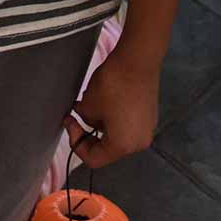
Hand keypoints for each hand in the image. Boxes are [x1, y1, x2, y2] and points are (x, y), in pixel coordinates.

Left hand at [63, 45, 159, 169]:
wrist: (137, 61)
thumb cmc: (113, 85)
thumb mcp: (89, 104)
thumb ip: (83, 119)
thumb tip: (85, 118)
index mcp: (123, 146)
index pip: (94, 159)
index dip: (76, 143)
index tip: (70, 123)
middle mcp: (138, 143)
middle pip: (107, 149)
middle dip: (88, 133)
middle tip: (76, 115)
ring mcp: (147, 129)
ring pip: (117, 135)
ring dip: (100, 123)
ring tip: (90, 103)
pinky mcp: (149, 116)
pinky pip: (127, 124)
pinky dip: (114, 118)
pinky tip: (106, 99)